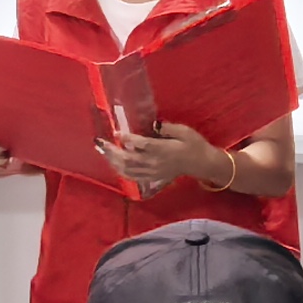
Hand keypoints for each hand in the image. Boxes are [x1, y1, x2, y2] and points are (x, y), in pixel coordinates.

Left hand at [109, 120, 230, 194]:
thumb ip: (168, 128)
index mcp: (164, 150)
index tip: (116, 132)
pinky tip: (113, 164)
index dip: (128, 139)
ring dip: (113, 161)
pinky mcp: (152, 178)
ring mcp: (153, 172)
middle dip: (113, 151)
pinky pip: (133, 177)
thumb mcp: (185, 131)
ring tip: (103, 151)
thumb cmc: (193, 144)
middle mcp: (156, 163)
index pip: (142, 145)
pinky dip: (121, 171)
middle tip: (100, 142)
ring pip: (128, 170)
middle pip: (129, 159)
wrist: (201, 164)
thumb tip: (153, 124)